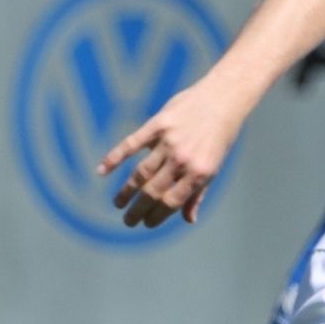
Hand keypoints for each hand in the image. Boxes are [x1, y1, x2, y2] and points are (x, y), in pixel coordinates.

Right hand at [95, 83, 243, 228]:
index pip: (172, 202)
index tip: (146, 224)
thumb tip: (189, 220)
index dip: (156, 216)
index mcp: (199, 173)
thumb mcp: (214, 167)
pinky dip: (114, 157)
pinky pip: (131, 144)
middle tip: (127, 222)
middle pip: (153, 191)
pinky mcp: (158, 124)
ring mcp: (169, 141)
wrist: (223, 99)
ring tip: (117, 204)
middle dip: (138, 210)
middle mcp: (183, 160)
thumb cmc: (220, 137)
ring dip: (127, 191)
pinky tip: (101, 170)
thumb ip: (199, 193)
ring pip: (141, 172)